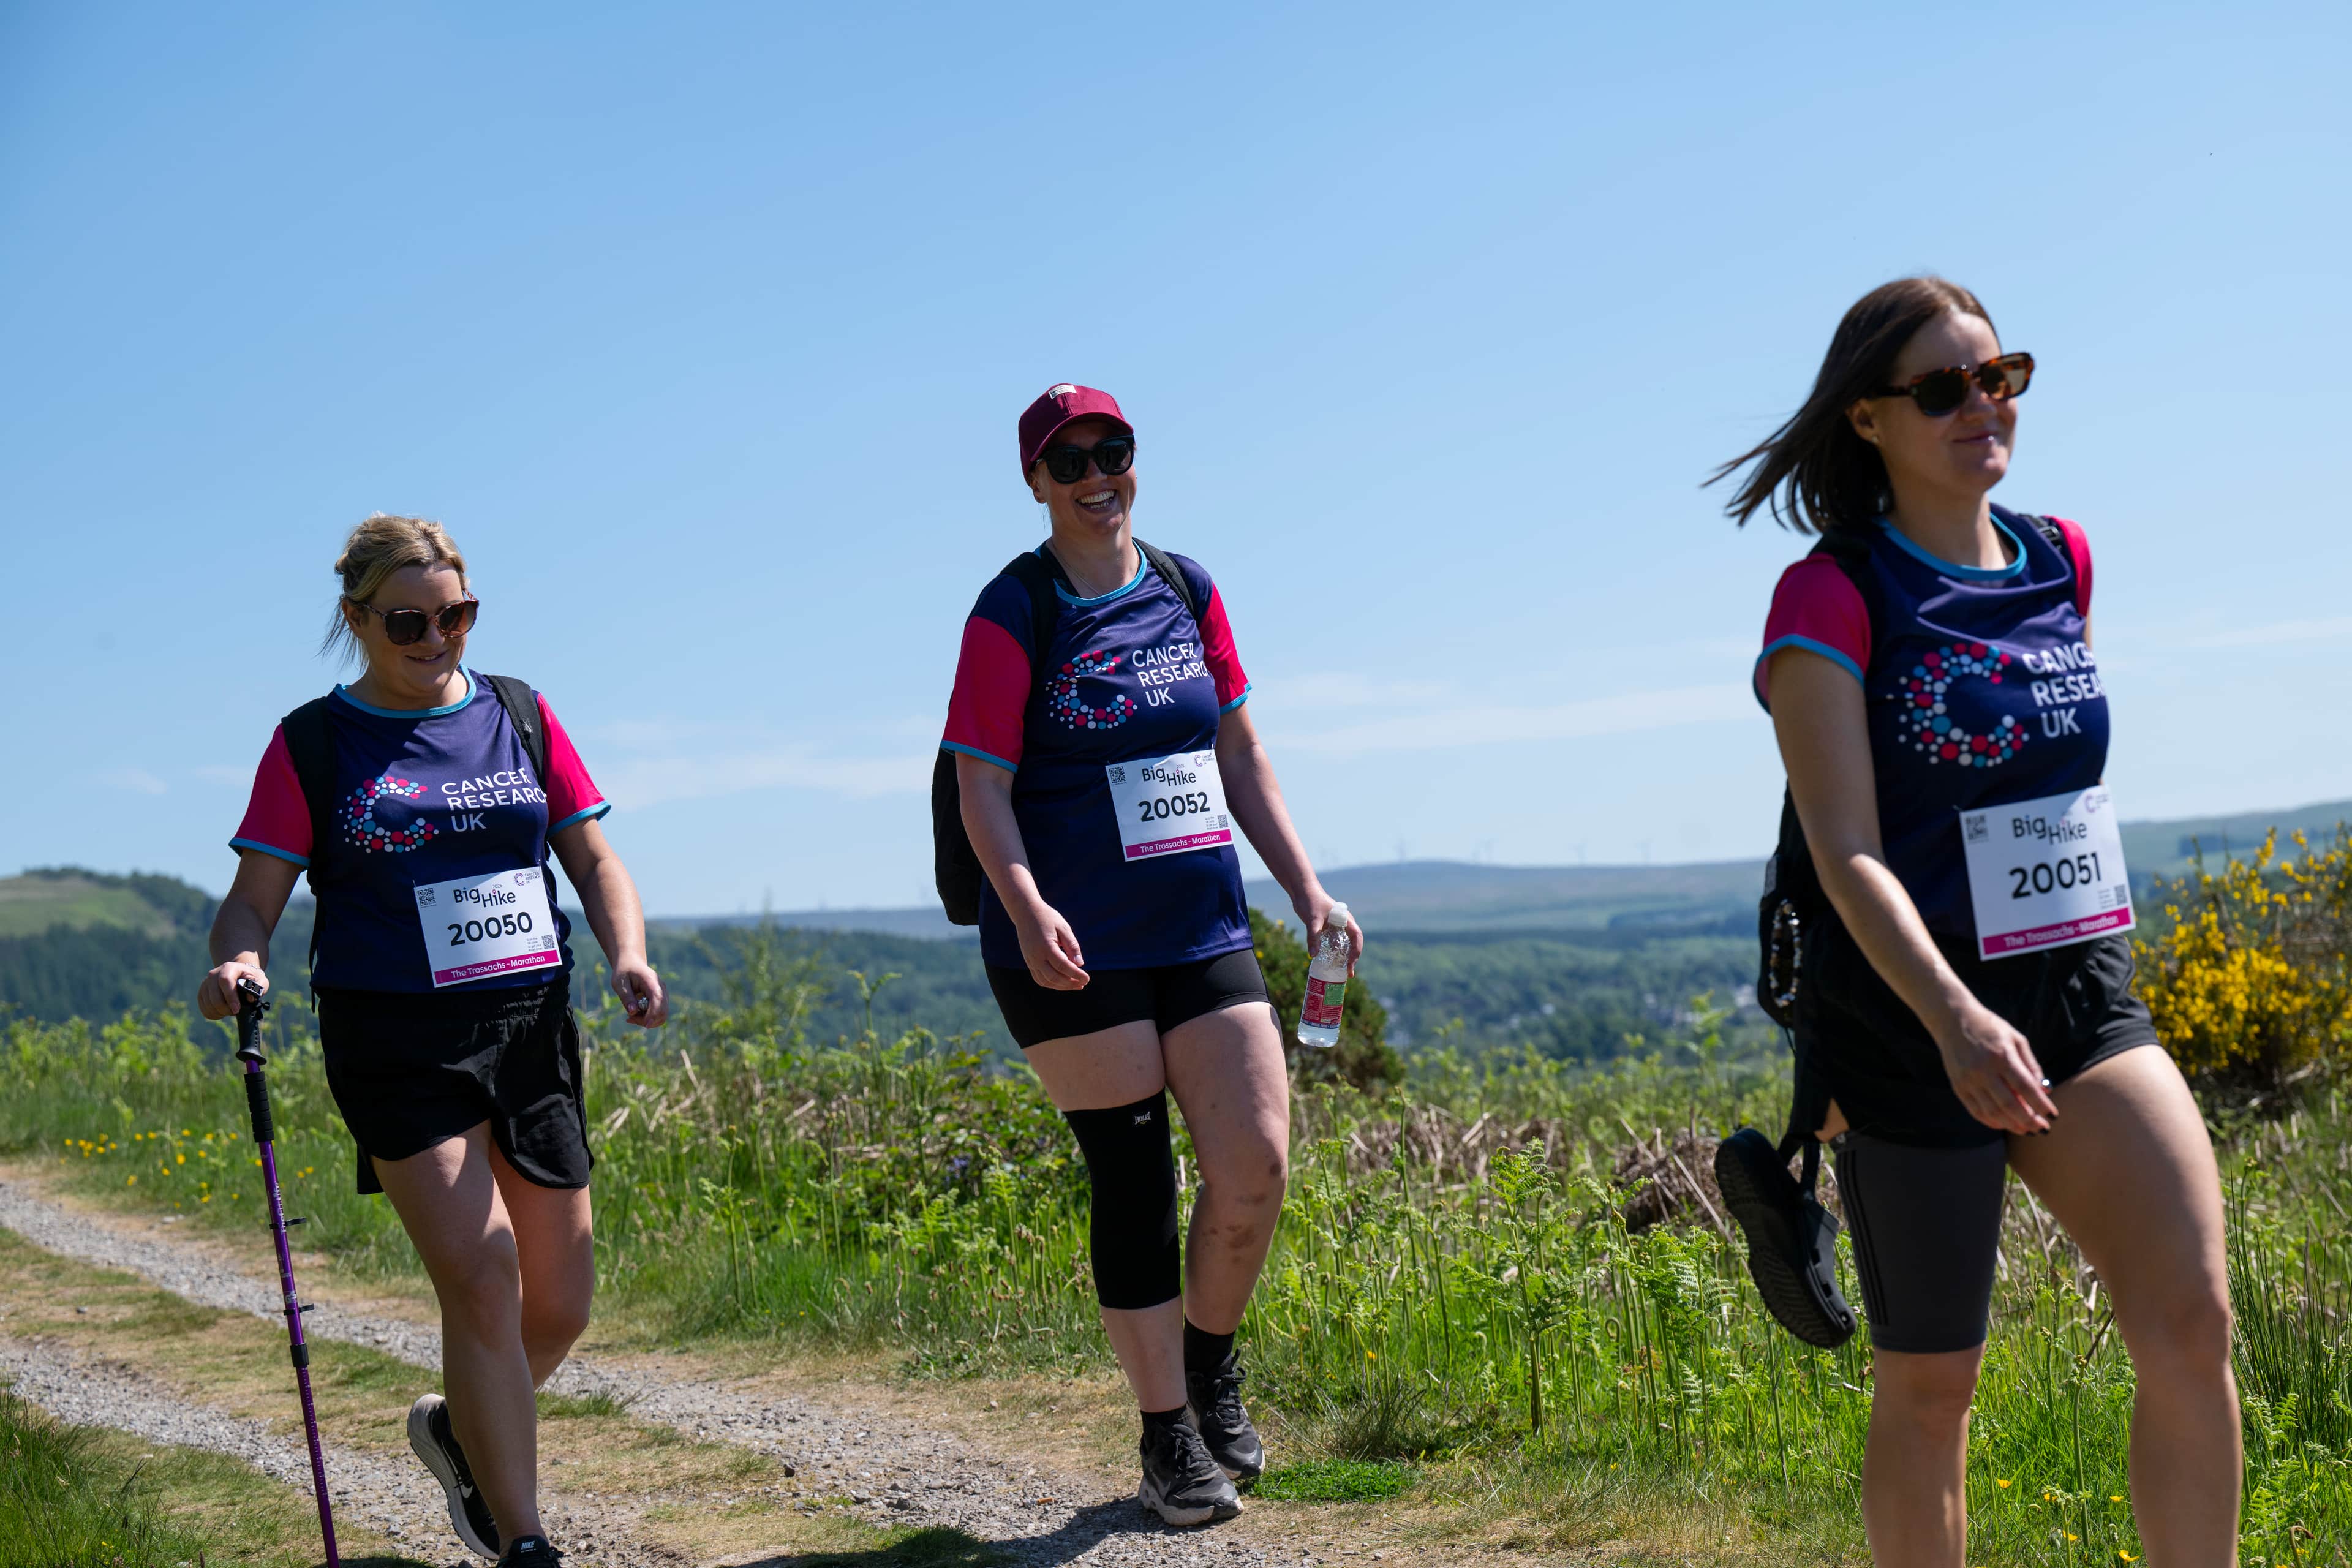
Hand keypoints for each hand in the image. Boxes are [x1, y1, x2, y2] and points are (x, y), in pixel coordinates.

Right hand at [198, 962, 267, 1021]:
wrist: (239, 976)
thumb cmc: (251, 980)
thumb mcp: (260, 980)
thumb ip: (259, 987)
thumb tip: (250, 998)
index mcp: (229, 968)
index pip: (225, 981)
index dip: (230, 997)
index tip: (237, 1009)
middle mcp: (213, 974)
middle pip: (215, 996)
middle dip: (226, 1008)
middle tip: (236, 1012)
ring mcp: (205, 983)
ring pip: (208, 1004)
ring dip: (220, 1012)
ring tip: (230, 1011)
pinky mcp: (201, 993)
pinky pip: (203, 1008)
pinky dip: (212, 1014)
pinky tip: (222, 1013)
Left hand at [611, 959, 667, 1027]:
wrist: (631, 963)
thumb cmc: (624, 972)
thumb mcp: (619, 983)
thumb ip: (626, 997)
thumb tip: (633, 1012)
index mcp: (651, 981)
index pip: (658, 999)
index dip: (654, 1013)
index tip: (646, 1025)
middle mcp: (661, 988)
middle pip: (663, 1010)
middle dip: (647, 1020)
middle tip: (629, 1019)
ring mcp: (663, 994)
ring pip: (662, 1015)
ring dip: (647, 1020)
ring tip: (631, 1017)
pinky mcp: (661, 999)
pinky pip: (658, 1013)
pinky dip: (648, 1018)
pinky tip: (635, 1015)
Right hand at [1015, 903, 1087, 990]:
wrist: (1025, 912)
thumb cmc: (1047, 918)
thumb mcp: (1063, 928)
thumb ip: (1072, 946)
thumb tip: (1080, 964)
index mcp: (1046, 947)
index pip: (1063, 966)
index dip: (1076, 974)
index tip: (1087, 979)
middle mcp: (1036, 956)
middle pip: (1054, 977)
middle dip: (1070, 983)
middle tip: (1083, 983)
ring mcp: (1030, 961)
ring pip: (1046, 981)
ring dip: (1061, 986)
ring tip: (1075, 985)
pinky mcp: (1028, 962)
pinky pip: (1039, 979)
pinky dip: (1051, 984)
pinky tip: (1062, 983)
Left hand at [1297, 887, 1363, 977]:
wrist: (1301, 890)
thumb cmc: (1310, 901)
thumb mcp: (1312, 920)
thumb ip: (1313, 937)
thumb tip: (1313, 955)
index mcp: (1345, 919)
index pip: (1357, 937)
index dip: (1356, 951)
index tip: (1351, 963)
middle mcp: (1343, 923)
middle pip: (1352, 943)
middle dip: (1352, 958)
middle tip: (1348, 973)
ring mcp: (1335, 926)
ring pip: (1343, 944)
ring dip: (1343, 957)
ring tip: (1341, 972)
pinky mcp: (1326, 928)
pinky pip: (1332, 942)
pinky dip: (1332, 952)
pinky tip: (1329, 962)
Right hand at [1933, 999, 2058, 1134]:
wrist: (1953, 1020)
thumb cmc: (1990, 1028)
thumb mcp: (2016, 1039)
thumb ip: (2031, 1064)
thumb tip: (2045, 1089)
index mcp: (2001, 1056)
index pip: (2025, 1087)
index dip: (2041, 1104)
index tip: (2053, 1115)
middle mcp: (1983, 1070)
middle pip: (2010, 1104)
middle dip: (2029, 1120)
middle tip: (2043, 1128)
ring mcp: (1968, 1080)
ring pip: (1993, 1112)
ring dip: (2012, 1125)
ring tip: (2027, 1130)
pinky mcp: (1958, 1086)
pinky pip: (1976, 1111)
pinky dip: (1992, 1122)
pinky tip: (2004, 1125)